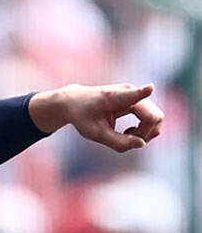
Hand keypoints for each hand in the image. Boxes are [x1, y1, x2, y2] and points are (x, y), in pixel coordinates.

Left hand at [29, 83, 163, 151]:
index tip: (149, 88)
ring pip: (156, 117)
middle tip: (125, 139)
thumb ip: (118, 142)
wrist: (75, 102)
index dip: (143, 92)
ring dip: (145, 132)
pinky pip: (152, 117)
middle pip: (154, 117)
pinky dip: (144, 129)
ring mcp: (137, 94)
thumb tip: (142, 144)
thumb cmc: (84, 117)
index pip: (134, 94)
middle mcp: (130, 91)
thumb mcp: (96, 134)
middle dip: (145, 133)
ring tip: (125, 135)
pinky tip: (128, 132)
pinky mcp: (139, 99)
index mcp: (115, 97)